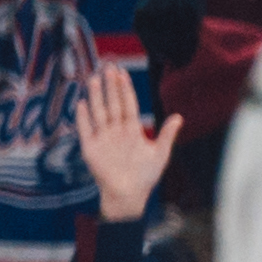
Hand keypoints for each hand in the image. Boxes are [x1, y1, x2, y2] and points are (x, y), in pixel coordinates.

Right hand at [72, 60, 177, 228]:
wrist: (129, 195)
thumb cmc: (145, 176)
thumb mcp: (160, 154)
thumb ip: (167, 135)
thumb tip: (179, 117)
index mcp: (132, 130)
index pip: (128, 104)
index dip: (125, 89)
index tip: (122, 72)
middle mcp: (116, 130)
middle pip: (112, 104)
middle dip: (111, 86)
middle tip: (108, 67)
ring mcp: (103, 138)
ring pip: (99, 112)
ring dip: (96, 97)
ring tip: (95, 79)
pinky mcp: (91, 148)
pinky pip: (85, 130)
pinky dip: (83, 118)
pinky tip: (82, 104)